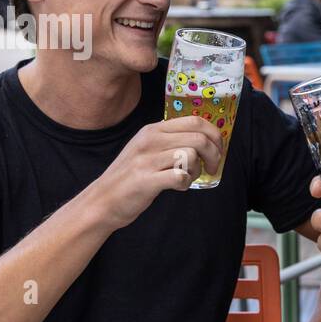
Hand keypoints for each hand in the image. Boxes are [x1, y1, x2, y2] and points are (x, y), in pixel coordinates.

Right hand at [87, 117, 223, 230]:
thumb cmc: (131, 176)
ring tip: (187, 178)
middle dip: (214, 155)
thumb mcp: (147, 149)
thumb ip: (171, 141)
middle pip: (198, 138)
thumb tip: (205, 140)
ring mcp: (146, 160)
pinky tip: (178, 186)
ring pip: (190, 155)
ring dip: (197, 170)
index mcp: (153, 130)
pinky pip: (180, 176)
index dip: (215, 135)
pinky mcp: (146, 180)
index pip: (195, 121)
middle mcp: (150, 141)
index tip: (218, 150)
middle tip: (211, 168)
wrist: (102, 200)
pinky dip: (185, 183)